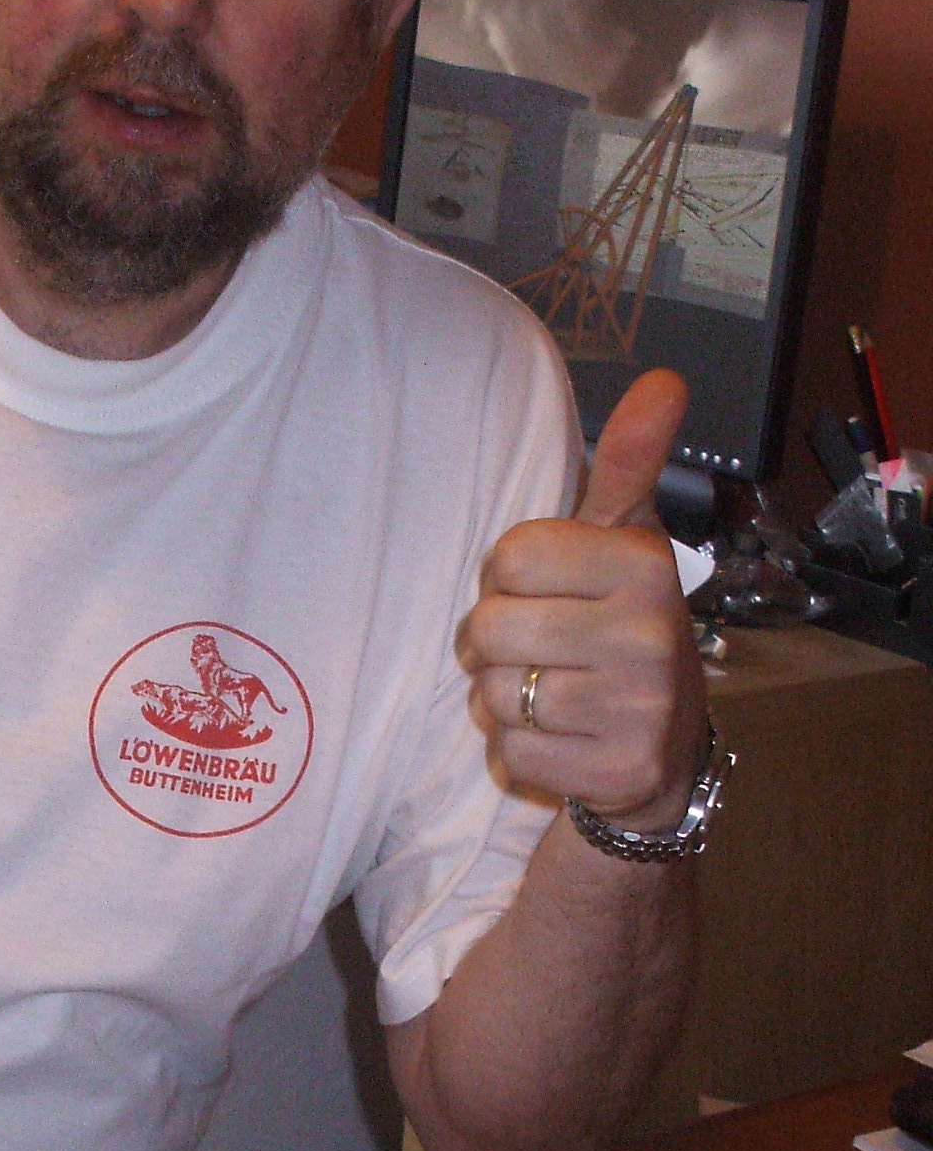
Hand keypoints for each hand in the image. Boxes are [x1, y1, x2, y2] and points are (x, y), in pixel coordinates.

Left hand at [457, 369, 707, 832]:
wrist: (664, 748)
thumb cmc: (622, 626)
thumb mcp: (626, 541)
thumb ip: (629, 463)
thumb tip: (664, 379)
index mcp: (645, 565)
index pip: (506, 556)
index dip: (507, 578)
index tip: (544, 590)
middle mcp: (650, 633)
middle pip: (487, 628)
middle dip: (496, 643)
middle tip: (542, 649)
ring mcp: (637, 708)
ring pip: (492, 694)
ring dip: (503, 697)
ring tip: (552, 692)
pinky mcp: (617, 771)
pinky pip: (511, 751)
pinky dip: (520, 749)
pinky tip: (562, 737)